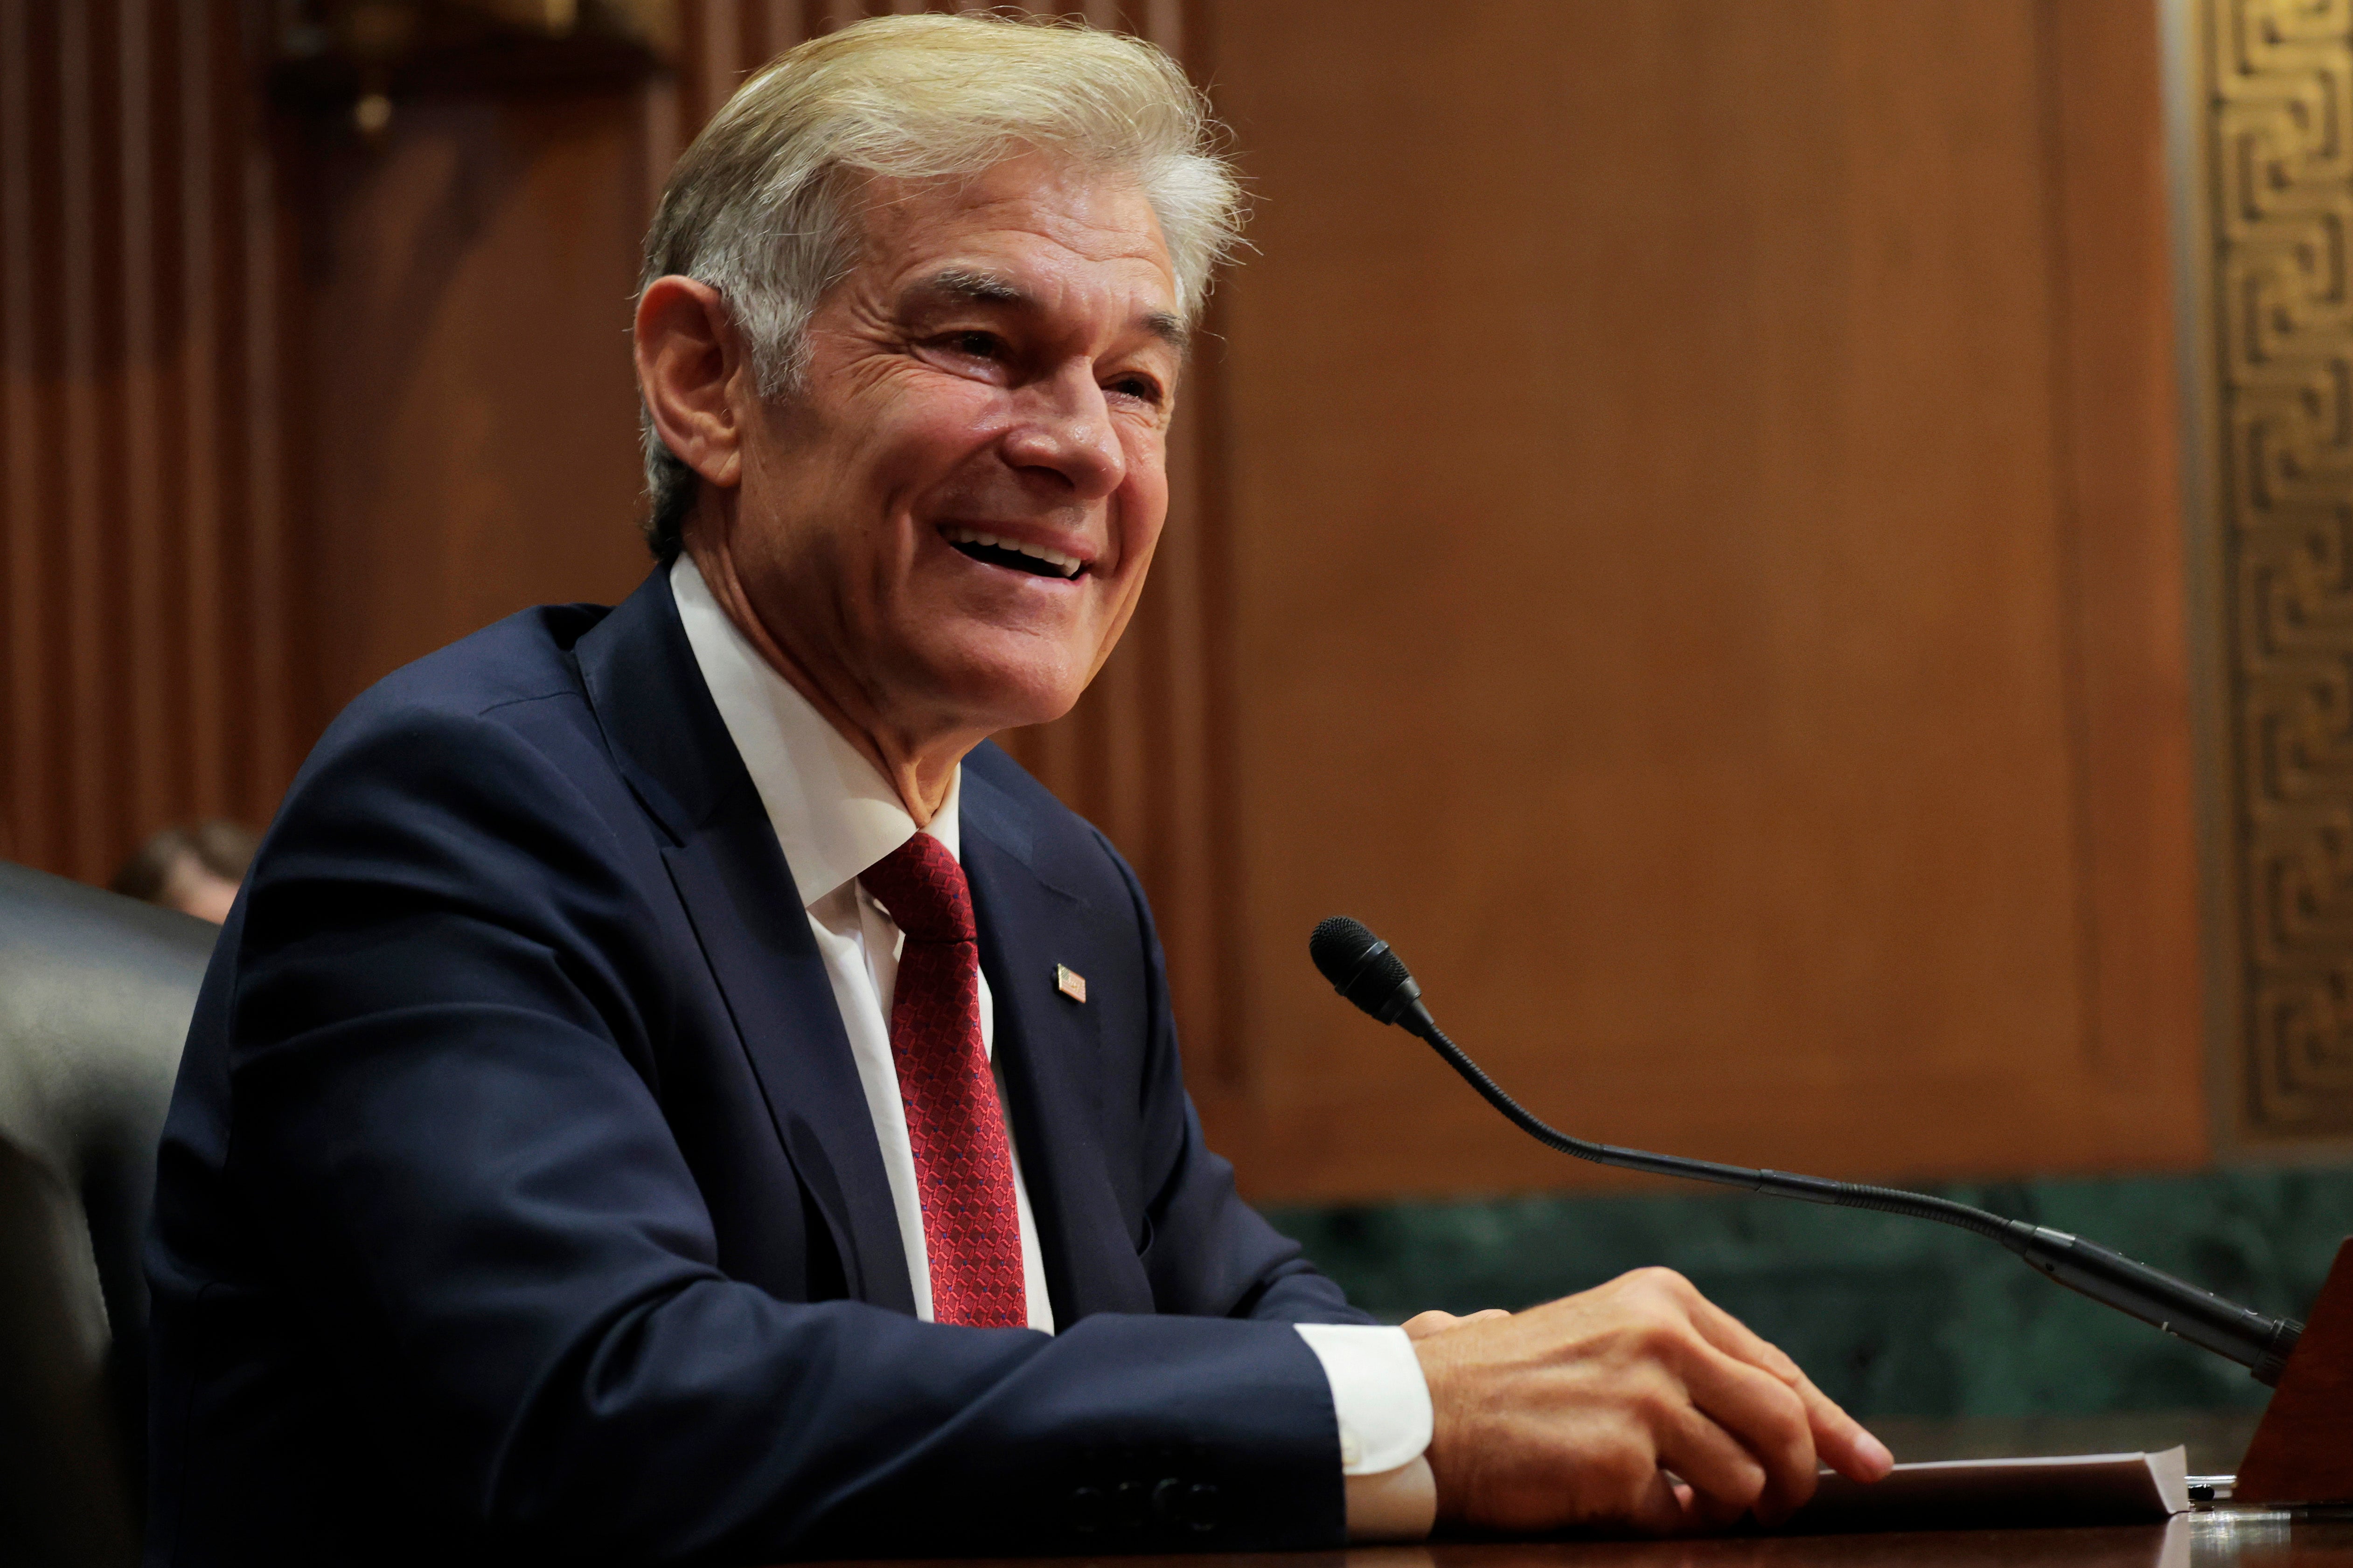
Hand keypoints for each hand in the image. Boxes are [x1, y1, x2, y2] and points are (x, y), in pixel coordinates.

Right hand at [1408, 1267, 1893, 1535]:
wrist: (1424, 1413)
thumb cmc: (1509, 1384)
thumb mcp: (1606, 1340)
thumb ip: (1689, 1368)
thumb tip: (1787, 1424)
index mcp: (1661, 1299)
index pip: (1777, 1369)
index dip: (1833, 1425)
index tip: (1868, 1463)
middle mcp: (1661, 1335)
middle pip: (1784, 1423)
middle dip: (1797, 1480)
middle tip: (1779, 1510)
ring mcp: (1644, 1397)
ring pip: (1745, 1479)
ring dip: (1724, 1510)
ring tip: (1680, 1505)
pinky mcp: (1621, 1460)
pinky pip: (1681, 1516)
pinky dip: (1663, 1524)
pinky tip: (1623, 1504)